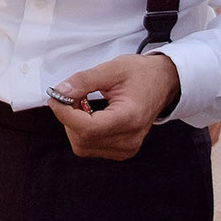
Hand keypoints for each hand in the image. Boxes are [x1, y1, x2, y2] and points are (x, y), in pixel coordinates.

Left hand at [48, 52, 180, 160]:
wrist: (163, 84)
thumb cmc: (141, 74)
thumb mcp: (112, 68)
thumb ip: (84, 80)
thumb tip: (59, 92)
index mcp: (130, 118)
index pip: (88, 128)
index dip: (65, 114)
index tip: (56, 96)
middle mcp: (129, 139)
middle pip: (82, 138)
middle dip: (69, 116)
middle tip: (72, 94)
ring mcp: (127, 148)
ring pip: (82, 145)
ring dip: (74, 124)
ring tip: (84, 103)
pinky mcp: (122, 151)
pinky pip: (90, 146)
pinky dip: (83, 131)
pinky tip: (91, 114)